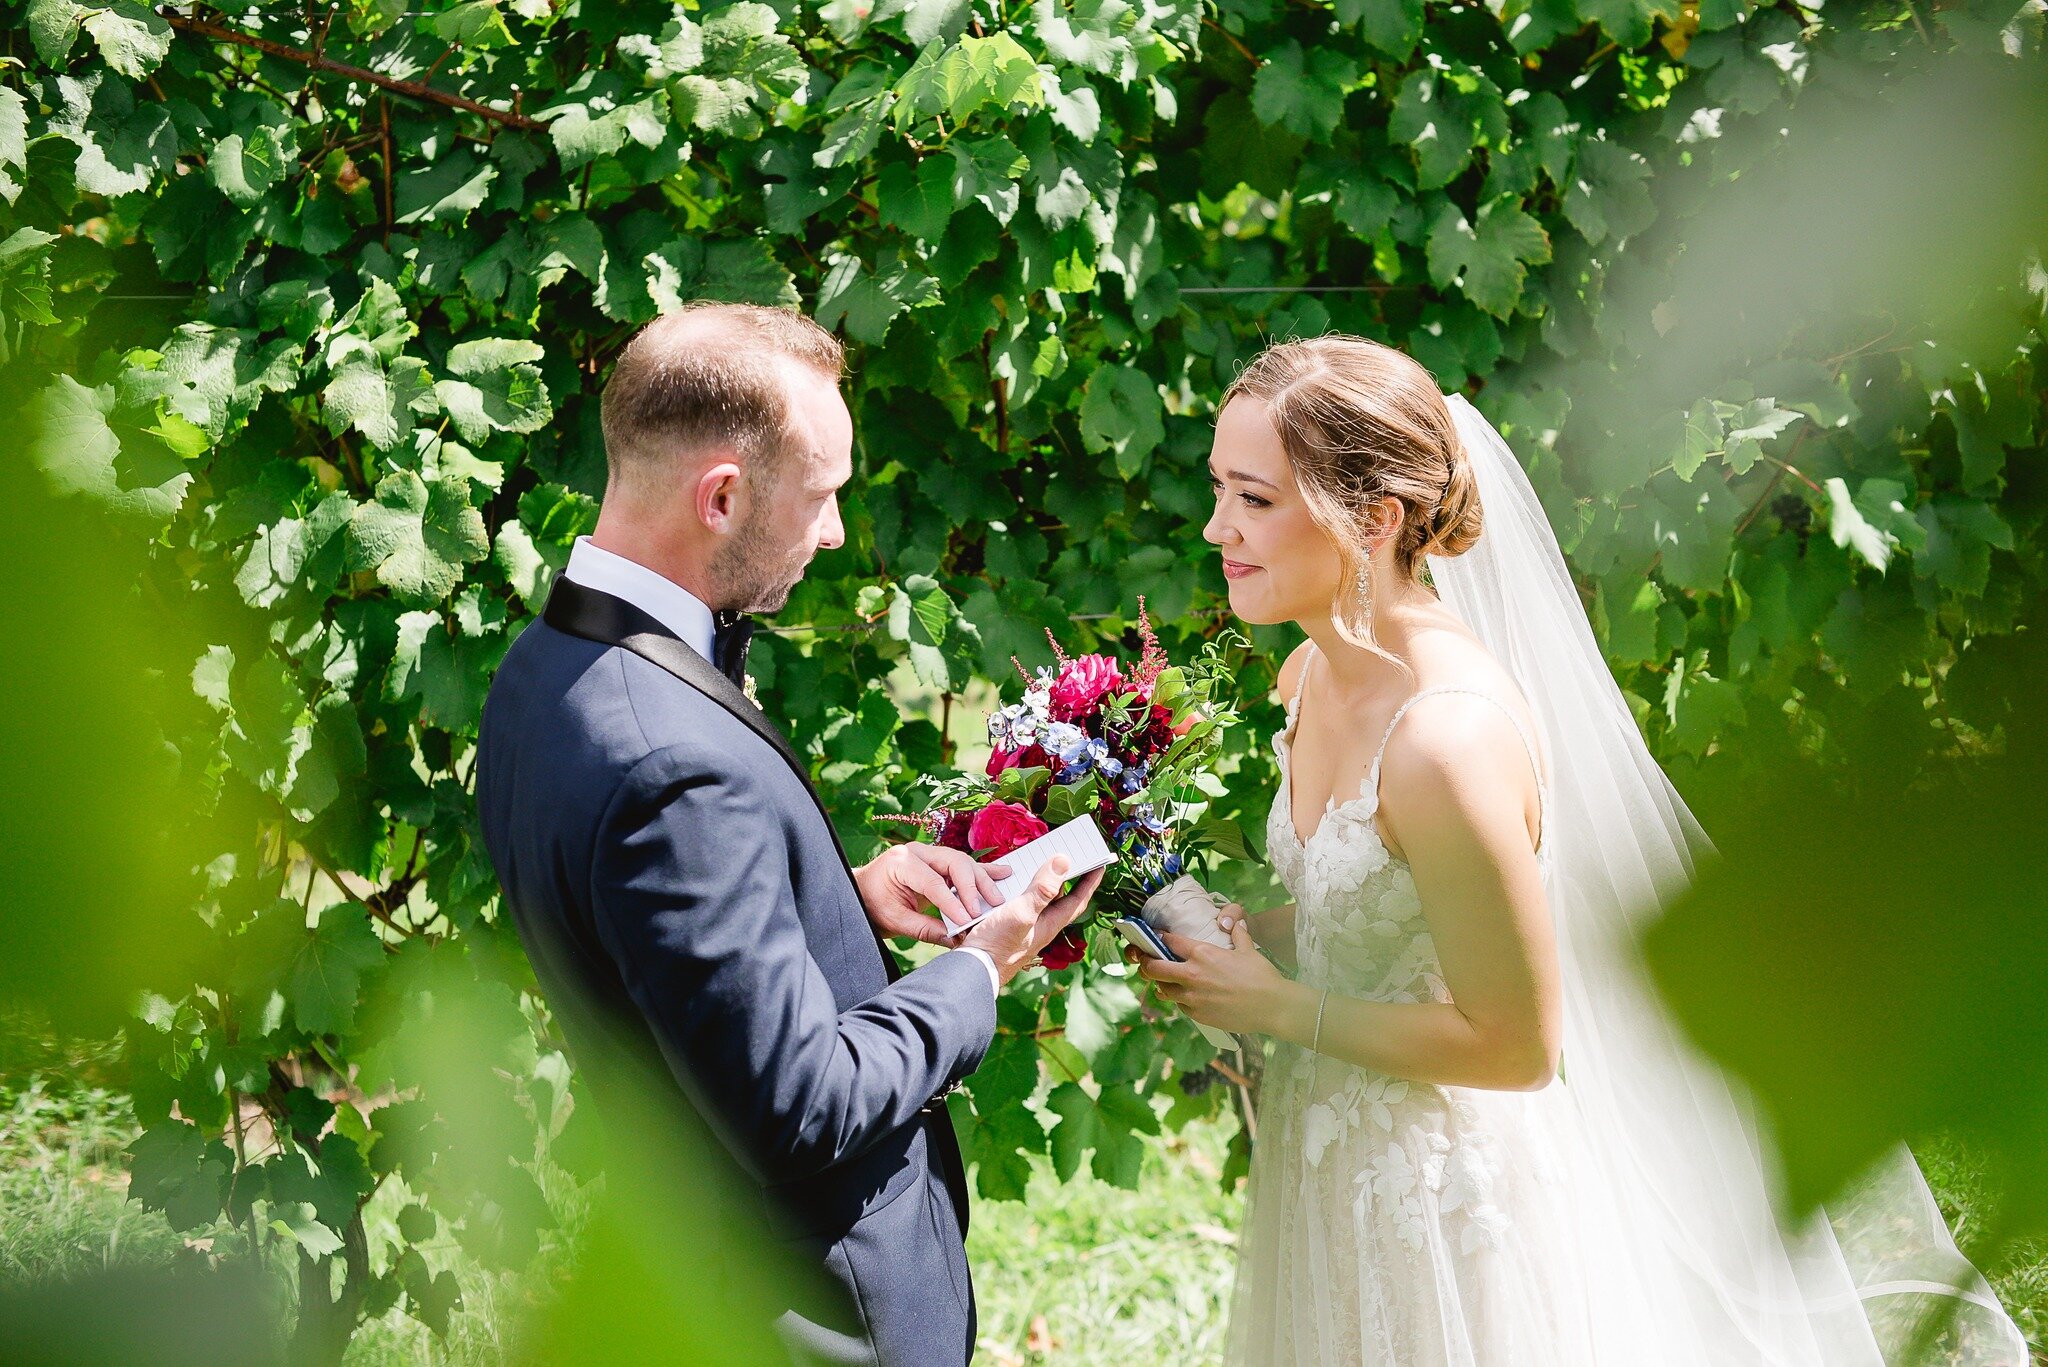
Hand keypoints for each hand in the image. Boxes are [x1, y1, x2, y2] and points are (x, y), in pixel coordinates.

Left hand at [854, 844, 1009, 945]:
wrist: (861, 893)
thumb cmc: (873, 906)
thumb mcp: (894, 921)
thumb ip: (925, 929)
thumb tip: (955, 939)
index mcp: (902, 862)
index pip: (933, 882)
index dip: (953, 902)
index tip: (967, 921)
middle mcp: (917, 852)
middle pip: (955, 863)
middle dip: (972, 888)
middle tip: (985, 910)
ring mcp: (929, 854)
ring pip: (963, 863)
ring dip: (982, 881)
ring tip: (997, 899)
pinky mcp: (938, 862)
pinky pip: (963, 866)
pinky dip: (983, 871)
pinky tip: (1004, 873)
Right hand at [961, 856, 1105, 984]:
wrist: (972, 968)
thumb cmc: (998, 946)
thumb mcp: (1022, 913)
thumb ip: (1042, 889)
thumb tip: (1064, 862)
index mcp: (1050, 923)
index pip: (1078, 900)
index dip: (1091, 882)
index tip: (1101, 864)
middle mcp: (1040, 924)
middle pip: (1060, 897)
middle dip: (1068, 877)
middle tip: (1073, 856)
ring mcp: (1024, 925)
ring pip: (1039, 898)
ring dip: (1042, 880)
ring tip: (1042, 860)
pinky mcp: (1007, 924)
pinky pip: (1020, 901)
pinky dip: (1021, 887)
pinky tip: (1011, 880)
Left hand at [1134, 920, 1293, 1034]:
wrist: (1272, 1006)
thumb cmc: (1261, 976)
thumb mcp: (1248, 949)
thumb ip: (1238, 934)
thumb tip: (1237, 922)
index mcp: (1202, 953)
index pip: (1169, 942)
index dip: (1159, 938)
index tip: (1155, 939)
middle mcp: (1192, 974)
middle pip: (1153, 968)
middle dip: (1145, 964)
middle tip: (1146, 962)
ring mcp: (1192, 997)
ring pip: (1162, 990)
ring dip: (1161, 985)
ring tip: (1166, 982)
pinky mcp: (1197, 1015)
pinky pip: (1179, 1006)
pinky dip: (1180, 1001)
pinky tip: (1187, 998)